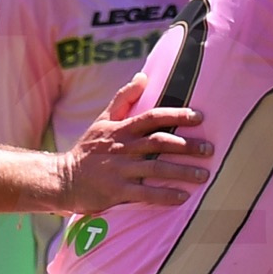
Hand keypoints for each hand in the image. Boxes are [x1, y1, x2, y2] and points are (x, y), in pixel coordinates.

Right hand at [55, 74, 212, 211]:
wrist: (62, 178)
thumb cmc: (87, 148)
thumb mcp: (102, 121)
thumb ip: (123, 99)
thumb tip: (143, 76)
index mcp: (121, 129)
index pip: (152, 117)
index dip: (177, 116)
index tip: (199, 118)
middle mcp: (122, 148)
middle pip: (159, 143)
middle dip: (187, 146)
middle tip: (210, 149)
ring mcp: (119, 170)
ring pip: (156, 169)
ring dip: (182, 172)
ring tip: (204, 174)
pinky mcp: (116, 191)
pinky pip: (145, 194)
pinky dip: (165, 195)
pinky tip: (183, 197)